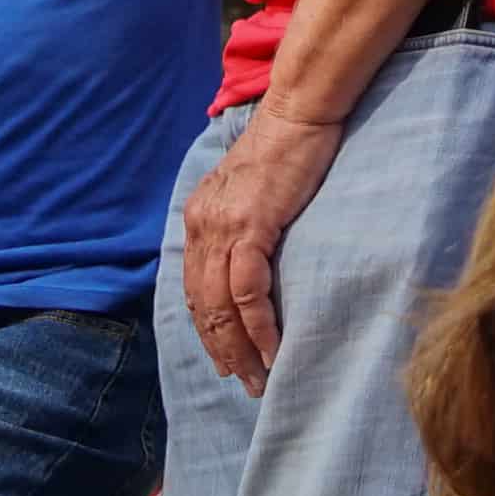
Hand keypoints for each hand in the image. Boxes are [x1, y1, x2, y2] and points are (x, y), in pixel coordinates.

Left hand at [175, 109, 345, 394]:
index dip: (208, 332)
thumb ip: (242, 227)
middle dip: (222, 352)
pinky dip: (258, 326)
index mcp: (198, 220)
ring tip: (258, 378)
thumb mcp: (252, 193)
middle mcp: (201, 226)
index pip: (193, 291)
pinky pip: (247, 291)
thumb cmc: (286, 150)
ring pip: (220, 306)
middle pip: (201, 307)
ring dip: (239, 349)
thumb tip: (252, 265)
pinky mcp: (251, 226)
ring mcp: (223, 227)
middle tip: (245, 384)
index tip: (227, 362)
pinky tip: (272, 349)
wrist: (300, 111)